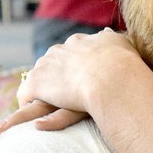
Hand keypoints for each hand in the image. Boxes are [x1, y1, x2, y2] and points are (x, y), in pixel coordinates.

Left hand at [0, 29, 144, 134]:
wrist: (112, 76)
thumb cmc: (126, 65)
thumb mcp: (125, 45)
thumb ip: (117, 41)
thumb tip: (114, 34)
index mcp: (82, 43)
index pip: (71, 52)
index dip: (74, 65)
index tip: (77, 76)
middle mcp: (61, 49)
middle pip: (52, 63)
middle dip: (54, 77)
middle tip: (58, 93)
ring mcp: (47, 66)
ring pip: (37, 79)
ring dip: (40, 93)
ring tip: (36, 109)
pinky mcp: (37, 83)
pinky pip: (26, 95)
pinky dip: (27, 106)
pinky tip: (31, 118)